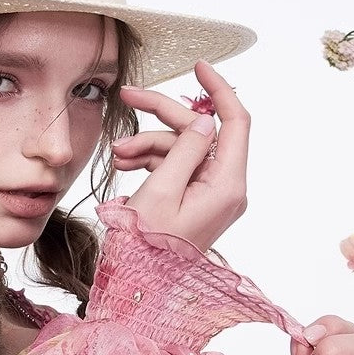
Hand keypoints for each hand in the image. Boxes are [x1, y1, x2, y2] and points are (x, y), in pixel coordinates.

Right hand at [114, 60, 248, 252]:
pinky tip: (125, 166)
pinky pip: (177, 168)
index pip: (235, 121)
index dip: (218, 89)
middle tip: (128, 98)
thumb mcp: (163, 191)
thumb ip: (185, 149)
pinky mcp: (196, 201)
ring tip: (118, 155)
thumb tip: (203, 121)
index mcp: (227, 185)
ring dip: (148, 145)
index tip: (198, 66)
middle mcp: (226, 188)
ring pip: (182, 149)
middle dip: (162, 117)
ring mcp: (211, 195)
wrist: (141, 287)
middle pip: (199, 132)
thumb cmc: (149, 249)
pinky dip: (151, 162)